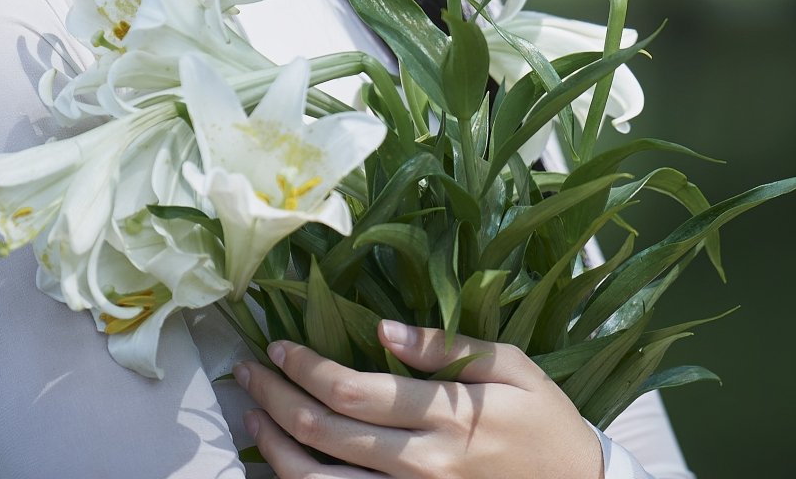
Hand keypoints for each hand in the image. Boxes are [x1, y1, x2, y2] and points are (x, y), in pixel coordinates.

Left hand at [235, 318, 603, 478]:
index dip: (306, 368)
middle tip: (249, 372)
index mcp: (447, 417)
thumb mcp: (512, 366)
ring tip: (253, 419)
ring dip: (275, 449)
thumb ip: (445, 348)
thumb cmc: (546, 422)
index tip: (279, 346)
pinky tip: (283, 464)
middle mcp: (421, 464)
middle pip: (325, 434)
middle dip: (276, 398)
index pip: (354, 392)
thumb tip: (383, 331)